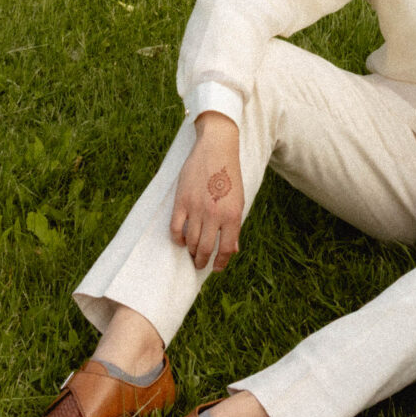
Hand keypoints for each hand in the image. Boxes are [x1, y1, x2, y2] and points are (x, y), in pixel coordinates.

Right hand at [170, 114, 244, 269]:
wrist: (217, 148)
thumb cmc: (230, 175)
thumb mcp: (239, 200)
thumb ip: (235, 226)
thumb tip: (233, 249)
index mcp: (232, 215)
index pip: (226, 249)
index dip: (221, 263)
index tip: (216, 268)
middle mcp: (215, 214)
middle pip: (206, 249)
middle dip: (202, 261)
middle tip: (200, 264)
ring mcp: (197, 208)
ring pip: (191, 242)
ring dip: (191, 252)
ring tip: (192, 254)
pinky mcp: (181, 201)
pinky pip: (176, 229)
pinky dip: (177, 239)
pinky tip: (181, 240)